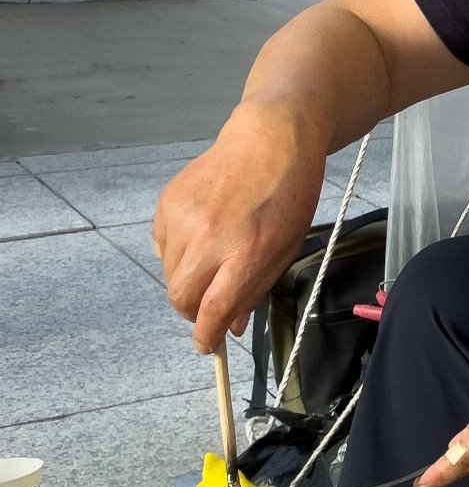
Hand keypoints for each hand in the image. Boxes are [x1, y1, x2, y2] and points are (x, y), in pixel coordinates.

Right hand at [154, 104, 327, 352]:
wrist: (271, 140)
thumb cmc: (289, 195)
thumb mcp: (285, 247)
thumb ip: (255, 288)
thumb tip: (230, 326)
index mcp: (245, 254)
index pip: (212, 310)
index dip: (206, 335)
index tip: (206, 346)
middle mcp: (209, 239)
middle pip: (180, 298)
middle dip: (192, 312)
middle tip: (207, 309)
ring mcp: (183, 219)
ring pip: (170, 273)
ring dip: (187, 280)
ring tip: (212, 262)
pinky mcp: (167, 203)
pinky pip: (162, 244)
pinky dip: (177, 251)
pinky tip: (201, 235)